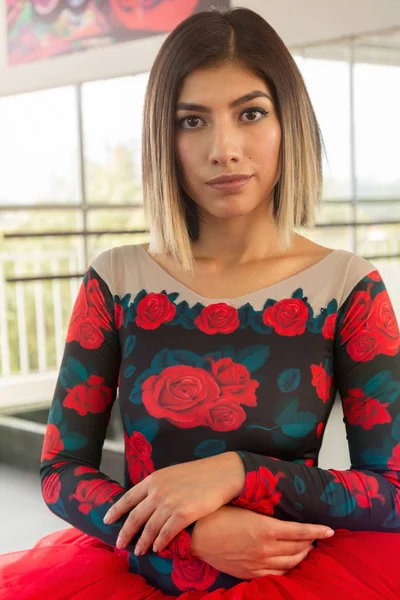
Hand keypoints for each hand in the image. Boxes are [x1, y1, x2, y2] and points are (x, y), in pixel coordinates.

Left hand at [103, 452, 244, 554]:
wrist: (220, 474)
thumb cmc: (198, 473)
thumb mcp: (171, 474)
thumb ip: (157, 486)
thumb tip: (145, 500)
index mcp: (153, 480)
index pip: (128, 498)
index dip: (116, 511)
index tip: (107, 520)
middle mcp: (158, 492)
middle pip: (135, 517)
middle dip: (126, 533)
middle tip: (120, 544)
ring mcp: (169, 504)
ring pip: (149, 529)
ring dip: (142, 542)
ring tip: (139, 550)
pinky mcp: (183, 515)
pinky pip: (166, 534)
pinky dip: (160, 543)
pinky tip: (158, 548)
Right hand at [191, 505, 333, 579]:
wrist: (195, 534)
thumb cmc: (217, 513)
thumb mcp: (244, 506)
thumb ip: (264, 511)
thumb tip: (279, 505)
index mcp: (265, 529)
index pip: (301, 532)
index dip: (317, 531)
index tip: (329, 530)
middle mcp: (265, 549)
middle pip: (298, 549)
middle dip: (311, 543)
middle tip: (316, 536)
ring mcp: (257, 563)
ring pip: (289, 563)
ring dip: (302, 556)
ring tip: (307, 548)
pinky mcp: (248, 573)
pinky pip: (275, 575)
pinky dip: (286, 569)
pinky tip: (289, 563)